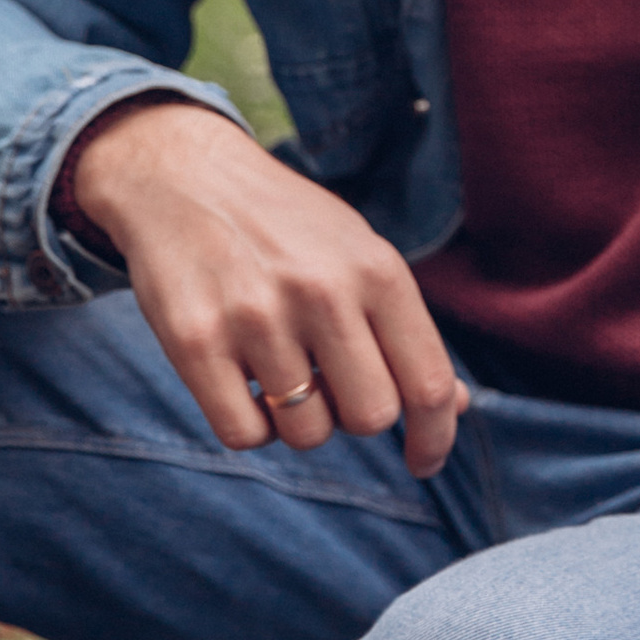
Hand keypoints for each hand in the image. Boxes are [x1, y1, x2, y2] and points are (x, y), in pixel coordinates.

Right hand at [65, 99, 463, 477]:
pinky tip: (244, 386)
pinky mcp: (196, 341)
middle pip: (371, 416)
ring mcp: (257, 317)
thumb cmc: (286, 228)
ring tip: (279, 370)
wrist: (185, 177)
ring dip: (298, 419)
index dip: (434, 437)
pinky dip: (250, 426)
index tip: (423, 461)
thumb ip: (404, 330)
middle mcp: (323, 292)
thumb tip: (454, 407)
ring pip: (307, 432)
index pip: (429, 383)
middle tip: (328, 383)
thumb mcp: (359, 256)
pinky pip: (244, 434)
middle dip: (354, 414)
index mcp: (376, 270)